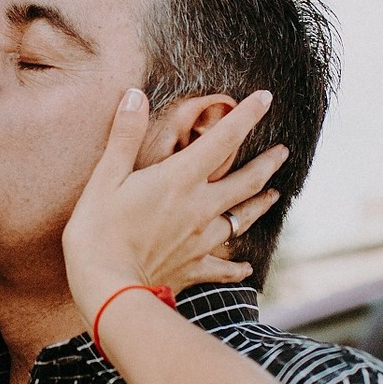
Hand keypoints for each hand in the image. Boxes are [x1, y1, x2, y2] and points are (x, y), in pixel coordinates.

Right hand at [60, 89, 286, 317]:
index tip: (266, 98)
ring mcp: (201, 239)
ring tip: (275, 195)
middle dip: (267, 163)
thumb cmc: (99, 231)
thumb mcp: (105, 178)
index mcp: (180, 179)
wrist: (108, 288)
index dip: (246, 116)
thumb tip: (135, 95)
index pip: (223, 139)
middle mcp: (200, 207)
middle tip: (283, 152)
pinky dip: (237, 268)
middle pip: (246, 181)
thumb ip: (124, 135)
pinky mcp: (194, 267)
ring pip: (242, 219)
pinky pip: (223, 267)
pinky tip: (246, 269)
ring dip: (260, 205)